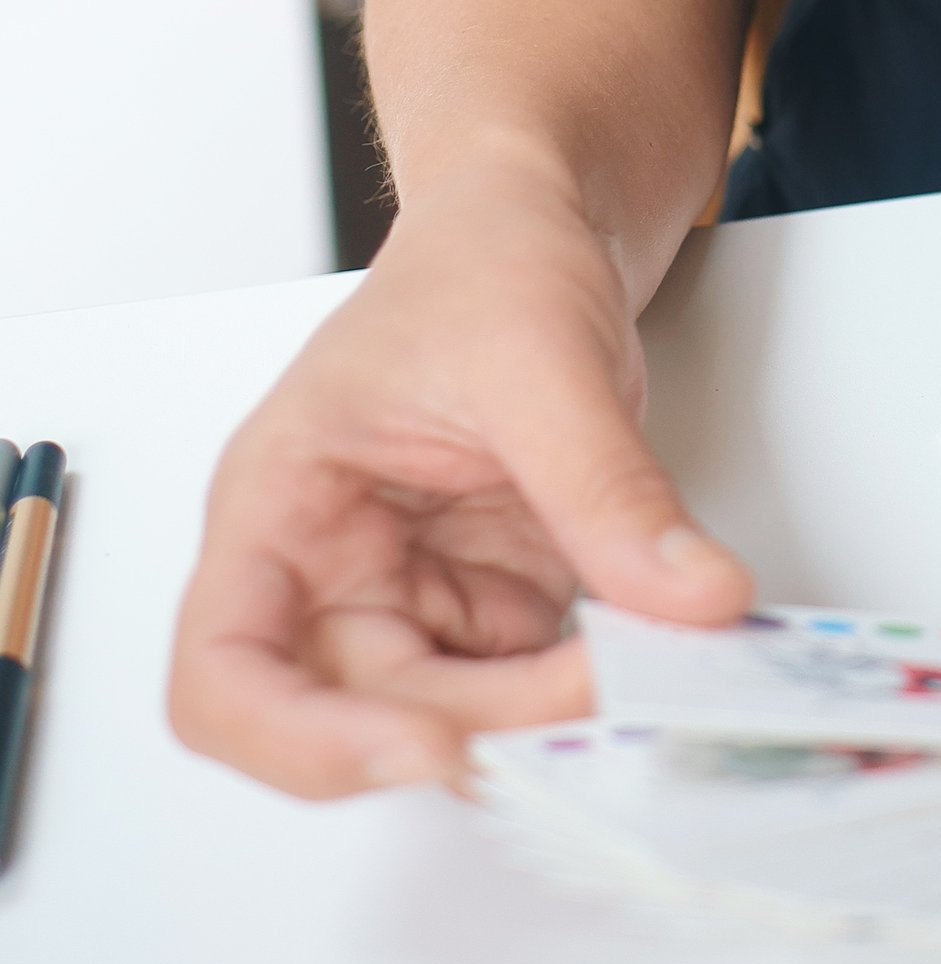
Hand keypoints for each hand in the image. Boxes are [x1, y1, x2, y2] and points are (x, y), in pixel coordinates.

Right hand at [167, 160, 750, 796]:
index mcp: (279, 502)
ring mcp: (413, 590)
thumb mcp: (542, 356)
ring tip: (645, 657)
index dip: (306, 741)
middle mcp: (328, 566)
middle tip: (599, 688)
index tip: (421, 748)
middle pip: (362, 716)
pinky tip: (649, 642)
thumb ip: (609, 487)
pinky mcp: (492, 596)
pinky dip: (587, 679)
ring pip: (456, 716)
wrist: (547, 215)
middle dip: (481, 724)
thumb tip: (691, 596)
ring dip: (547, 712)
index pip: (225, 675)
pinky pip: (528, 679)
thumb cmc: (486, 252)